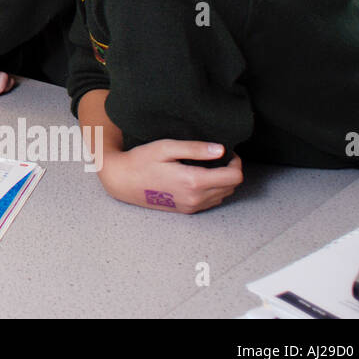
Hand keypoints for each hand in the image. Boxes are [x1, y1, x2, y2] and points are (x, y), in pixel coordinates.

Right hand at [96, 140, 242, 213]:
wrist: (122, 181)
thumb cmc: (141, 161)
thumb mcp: (166, 148)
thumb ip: (195, 149)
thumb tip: (221, 149)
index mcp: (193, 181)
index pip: (234, 177)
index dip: (236, 162)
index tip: (228, 152)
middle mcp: (195, 198)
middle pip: (231, 187)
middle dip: (230, 170)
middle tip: (219, 156)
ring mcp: (191, 206)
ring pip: (223, 195)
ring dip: (223, 181)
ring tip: (210, 165)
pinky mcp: (186, 210)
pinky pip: (211, 201)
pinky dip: (213, 189)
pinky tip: (200, 177)